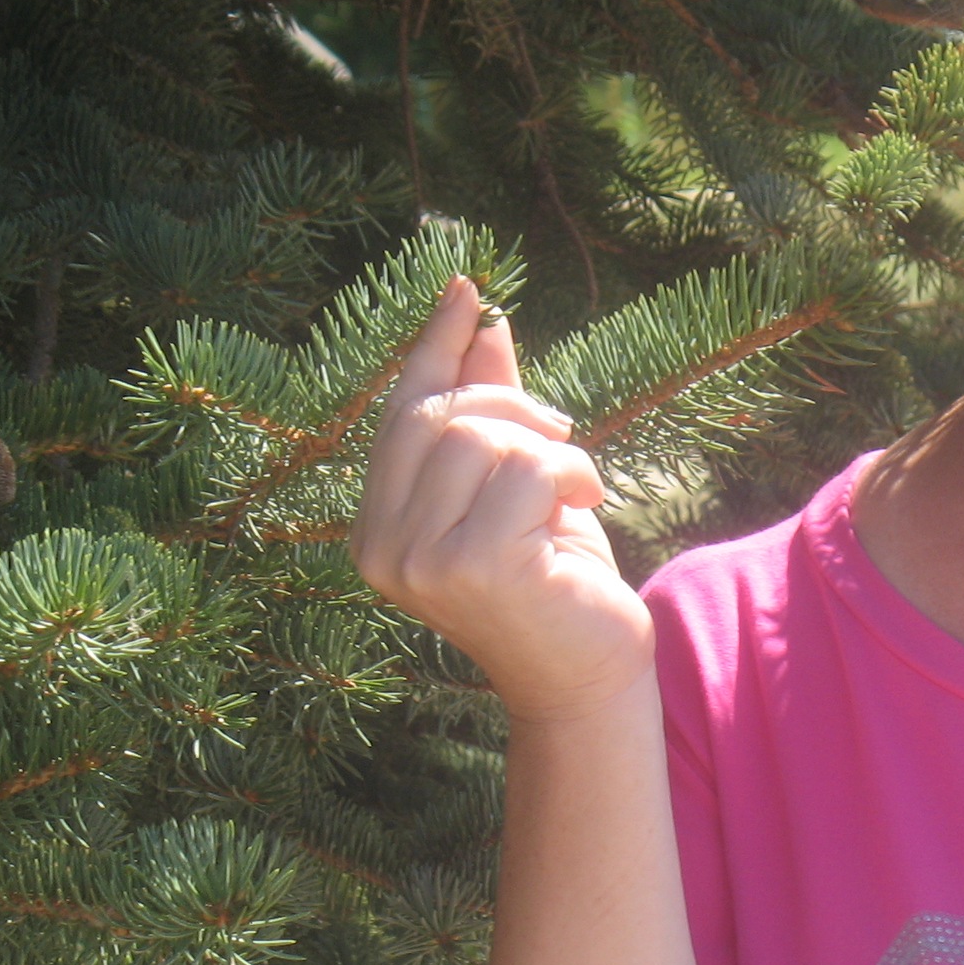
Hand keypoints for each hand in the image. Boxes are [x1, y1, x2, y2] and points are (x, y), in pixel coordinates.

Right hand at [351, 276, 652, 720]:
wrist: (588, 676)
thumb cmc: (553, 581)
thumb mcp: (517, 484)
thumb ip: (491, 411)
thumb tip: (481, 321)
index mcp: (375, 529)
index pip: (401, 415)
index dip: (435, 348)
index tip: (466, 289)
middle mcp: (379, 549)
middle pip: (441, 417)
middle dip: (513, 409)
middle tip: (563, 437)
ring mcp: (420, 562)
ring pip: (484, 437)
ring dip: (550, 451)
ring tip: (573, 494)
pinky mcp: (475, 566)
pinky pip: (529, 468)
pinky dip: (573, 473)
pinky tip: (586, 506)